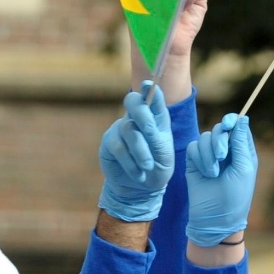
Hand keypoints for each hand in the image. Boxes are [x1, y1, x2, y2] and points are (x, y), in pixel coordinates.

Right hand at [98, 81, 174, 221]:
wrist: (141, 190)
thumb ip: (156, 137)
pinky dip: (130, 162)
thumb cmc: (157, 169)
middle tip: (151, 132)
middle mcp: (137, 118)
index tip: (148, 83)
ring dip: (140, 150)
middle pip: (133, 102)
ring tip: (147, 167)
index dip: (150, 88)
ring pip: (128, 129)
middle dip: (143, 114)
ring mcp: (121, 129)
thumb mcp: (164, 155)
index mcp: (156, 117)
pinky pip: (118, 147)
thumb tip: (147, 126)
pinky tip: (138, 173)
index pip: (152, 96)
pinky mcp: (109, 142)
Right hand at [187, 113, 256, 245]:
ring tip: (213, 173)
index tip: (228, 123)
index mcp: (242, 151)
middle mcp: (226, 151)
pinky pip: (193, 148)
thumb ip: (241, 143)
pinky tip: (205, 173)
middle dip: (219, 140)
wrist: (215, 218)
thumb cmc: (235, 196)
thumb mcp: (243, 168)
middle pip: (219, 129)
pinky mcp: (194, 163)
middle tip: (222, 156)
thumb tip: (242, 118)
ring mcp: (209, 157)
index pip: (237, 126)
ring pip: (204, 137)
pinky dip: (199, 158)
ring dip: (209, 153)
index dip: (232, 121)